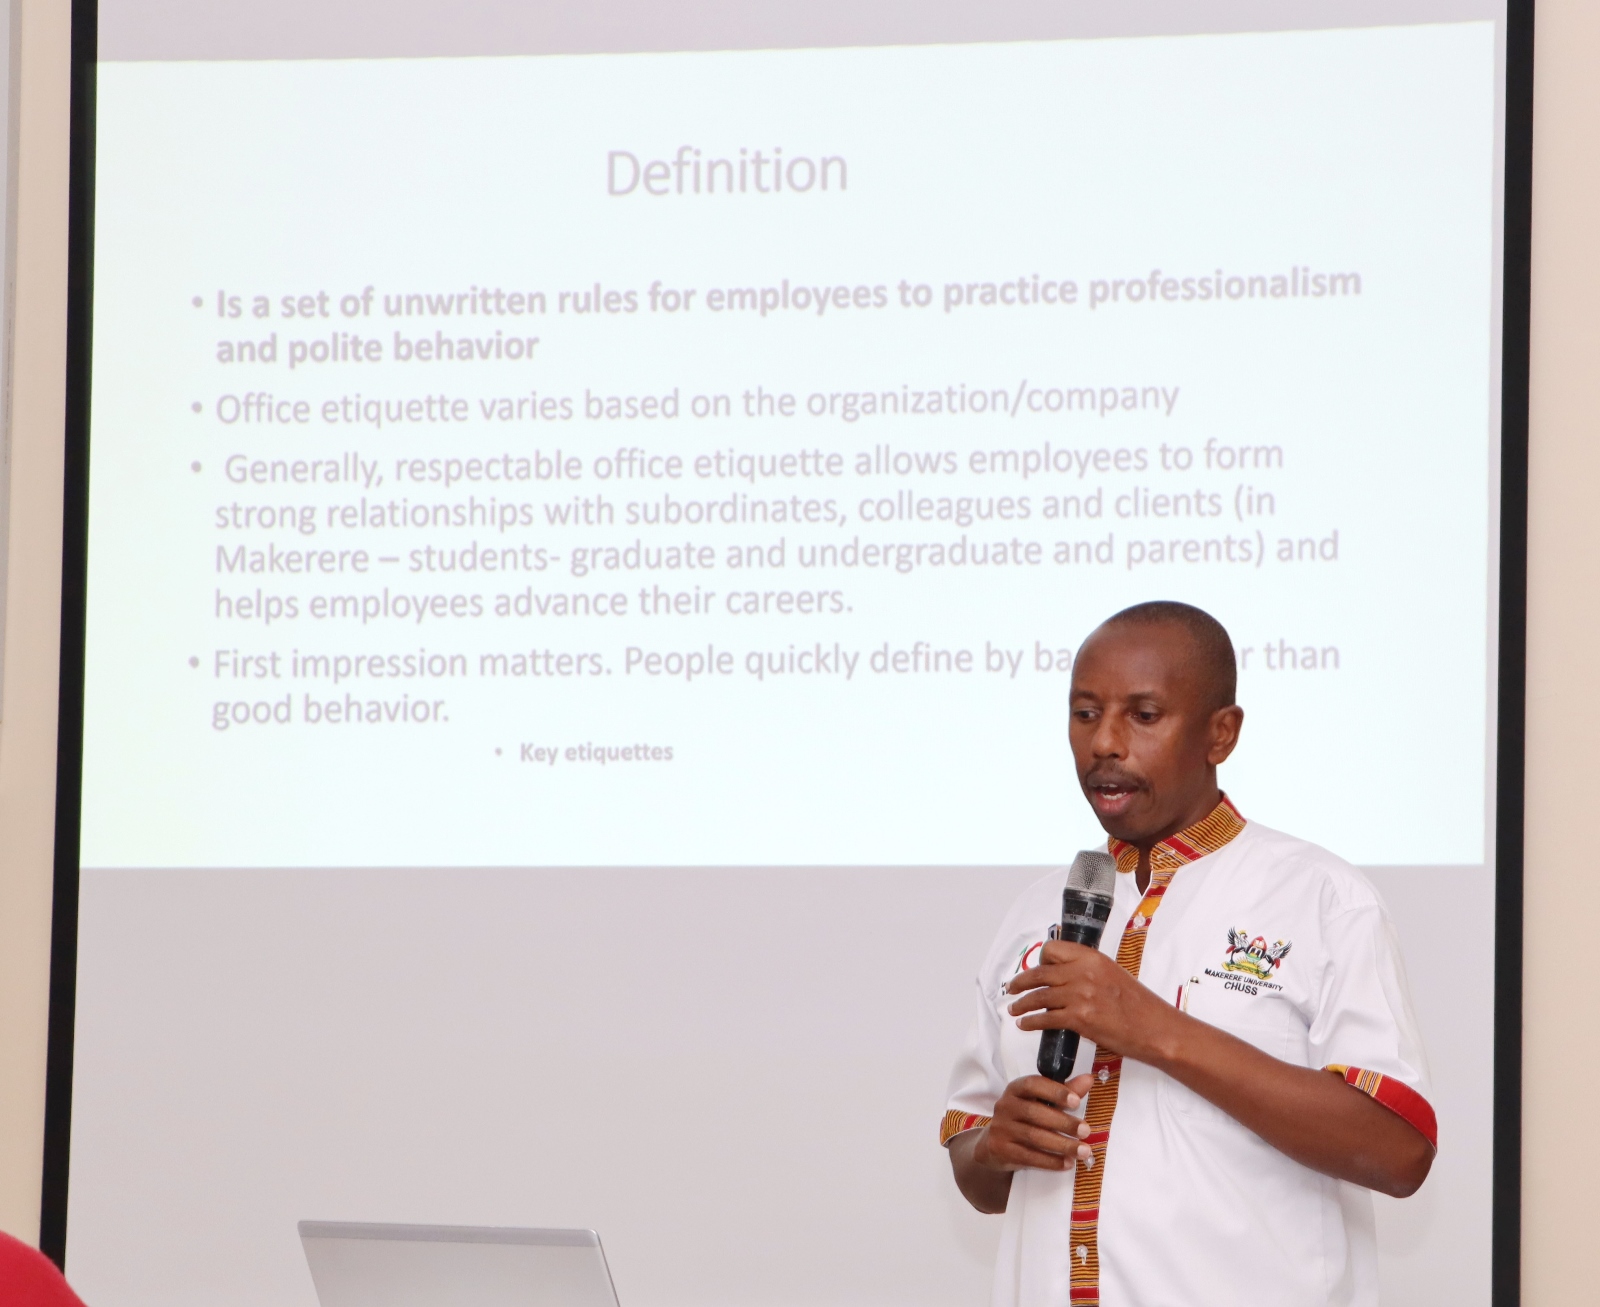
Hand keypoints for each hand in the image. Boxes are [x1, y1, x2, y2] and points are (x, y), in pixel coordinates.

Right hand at [972, 1073, 1095, 1171]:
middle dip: (1063, 1122)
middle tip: (1086, 1131)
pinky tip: (1067, 1163)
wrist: (994, 1145)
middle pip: (1035, 1113)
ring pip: (1034, 1137)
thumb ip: (1063, 1092)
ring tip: (1083, 1150)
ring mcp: (1002, 1128)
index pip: (1033, 1084)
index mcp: (1016, 1089)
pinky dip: (1051, 1161)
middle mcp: (1006, 1106)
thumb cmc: (1023, 1118)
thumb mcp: (1039, 1102)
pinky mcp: (1001, 1150)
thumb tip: (1088, 1079)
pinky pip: (1029, 1156)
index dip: (1055, 1091)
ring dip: (1062, 1145)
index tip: (1076, 1101)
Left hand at [1005, 939, 1176, 1063]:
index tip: (1035, 969)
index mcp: (1092, 958)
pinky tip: (1025, 1024)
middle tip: (1011, 988)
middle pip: (1039, 972)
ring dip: (1021, 1003)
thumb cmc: (1140, 1007)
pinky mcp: (1079, 1018)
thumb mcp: (1114, 975)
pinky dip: (1030, 1022)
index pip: (1053, 950)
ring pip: (1038, 996)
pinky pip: (1045, 1018)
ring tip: (1014, 1008)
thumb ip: (1089, 973)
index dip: (1041, 960)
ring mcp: (1080, 995)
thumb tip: (1067, 979)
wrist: (1156, 1029)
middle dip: (1020, 981)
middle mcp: (1084, 972)